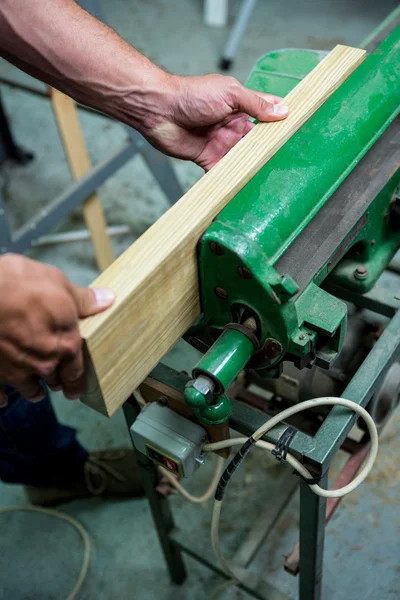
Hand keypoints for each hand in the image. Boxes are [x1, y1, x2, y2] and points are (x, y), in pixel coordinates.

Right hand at [0, 254, 114, 406]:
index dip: (77, 379)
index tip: (77, 387)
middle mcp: (43, 363)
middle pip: (55, 380)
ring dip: (34, 390)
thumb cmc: (19, 283)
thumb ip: (83, 299)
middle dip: (57, 379)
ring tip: (36, 390)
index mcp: (66, 344)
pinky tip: (3, 397)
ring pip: (30, 390)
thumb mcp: (58, 283)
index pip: (77, 370)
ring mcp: (16, 371)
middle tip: (58, 381)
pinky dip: (2, 397)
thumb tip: (106, 299)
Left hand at [140, 73, 287, 170]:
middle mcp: (232, 126)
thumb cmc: (192, 95)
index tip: (298, 133)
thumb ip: (256, 104)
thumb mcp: (230, 93)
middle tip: (288, 163)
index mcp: (240, 107)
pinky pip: (223, 172)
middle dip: (268, 151)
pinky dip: (232, 180)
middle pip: (256, 142)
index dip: (279, 124)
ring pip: (242, 159)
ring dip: (252, 167)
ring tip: (271, 179)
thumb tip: (282, 111)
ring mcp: (221, 143)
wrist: (160, 111)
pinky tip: (244, 188)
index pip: (265, 116)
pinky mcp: (208, 159)